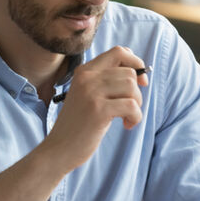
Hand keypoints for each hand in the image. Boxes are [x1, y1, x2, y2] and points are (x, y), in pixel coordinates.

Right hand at [43, 46, 148, 169]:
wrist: (59, 149)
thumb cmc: (79, 124)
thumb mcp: (88, 95)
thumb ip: (106, 82)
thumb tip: (140, 73)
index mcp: (84, 71)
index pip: (119, 52)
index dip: (135, 63)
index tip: (140, 81)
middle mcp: (87, 77)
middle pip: (129, 72)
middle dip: (137, 92)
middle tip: (129, 108)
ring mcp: (92, 92)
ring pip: (132, 87)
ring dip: (137, 105)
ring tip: (127, 118)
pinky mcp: (98, 110)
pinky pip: (132, 105)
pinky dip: (136, 117)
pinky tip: (126, 125)